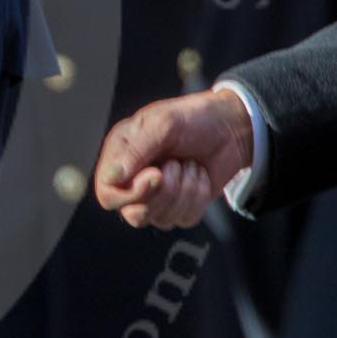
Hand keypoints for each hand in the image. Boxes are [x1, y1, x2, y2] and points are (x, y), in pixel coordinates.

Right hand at [93, 89, 253, 228]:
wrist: (229, 128)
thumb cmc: (191, 118)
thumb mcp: (162, 124)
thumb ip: (135, 150)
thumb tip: (112, 177)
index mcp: (120, 157)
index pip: (106, 193)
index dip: (129, 194)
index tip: (156, 175)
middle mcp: (133, 181)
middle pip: (134, 213)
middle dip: (164, 191)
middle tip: (176, 164)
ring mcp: (157, 198)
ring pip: (162, 218)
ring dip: (185, 188)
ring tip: (189, 163)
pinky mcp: (180, 208)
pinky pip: (185, 218)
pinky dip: (198, 195)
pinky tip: (198, 174)